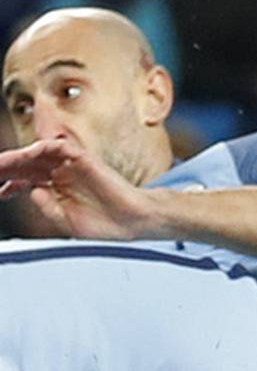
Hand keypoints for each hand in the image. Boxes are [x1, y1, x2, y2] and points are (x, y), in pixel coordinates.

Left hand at [0, 137, 158, 240]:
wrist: (130, 222)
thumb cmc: (103, 224)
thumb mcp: (65, 220)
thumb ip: (48, 206)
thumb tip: (31, 190)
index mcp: (57, 189)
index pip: (27, 180)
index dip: (9, 184)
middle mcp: (63, 175)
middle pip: (30, 165)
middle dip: (9, 168)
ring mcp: (74, 167)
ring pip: (42, 154)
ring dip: (22, 156)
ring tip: (4, 162)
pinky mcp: (87, 161)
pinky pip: (65, 147)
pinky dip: (48, 145)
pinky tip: (32, 152)